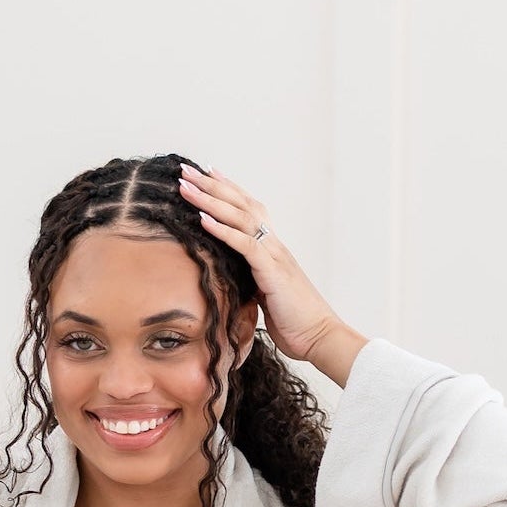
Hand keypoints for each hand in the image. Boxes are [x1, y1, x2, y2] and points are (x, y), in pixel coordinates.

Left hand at [177, 163, 366, 384]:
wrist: (320, 337)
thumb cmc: (294, 323)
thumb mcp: (266, 296)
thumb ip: (251, 281)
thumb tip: (232, 280)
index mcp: (273, 249)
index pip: (249, 209)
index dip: (228, 190)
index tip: (207, 173)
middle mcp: (274, 245)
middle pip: (241, 205)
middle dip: (212, 186)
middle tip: (186, 169)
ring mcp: (275, 255)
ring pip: (241, 218)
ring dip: (211, 200)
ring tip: (186, 186)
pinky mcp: (273, 272)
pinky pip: (245, 245)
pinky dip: (223, 230)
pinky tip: (202, 219)